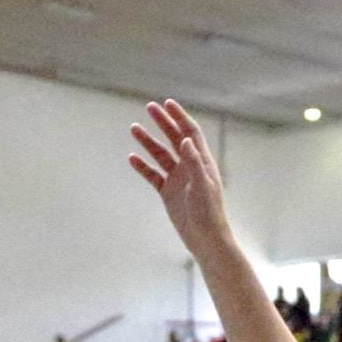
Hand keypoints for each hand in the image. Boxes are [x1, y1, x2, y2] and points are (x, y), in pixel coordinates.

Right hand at [127, 100, 232, 253]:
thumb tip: (185, 139)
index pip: (190, 132)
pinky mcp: (168, 192)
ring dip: (148, 141)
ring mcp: (177, 179)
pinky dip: (143, 166)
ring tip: (134, 128)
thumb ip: (193, 162)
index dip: (180, 117)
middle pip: (174, 138)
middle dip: (163, 122)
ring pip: (160, 155)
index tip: (167, 104)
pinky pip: (152, 175)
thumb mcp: (201, 185)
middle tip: (149, 107)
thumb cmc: (209, 212)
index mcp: (202, 161)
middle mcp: (189, 166)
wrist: (205, 238)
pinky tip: (132, 158)